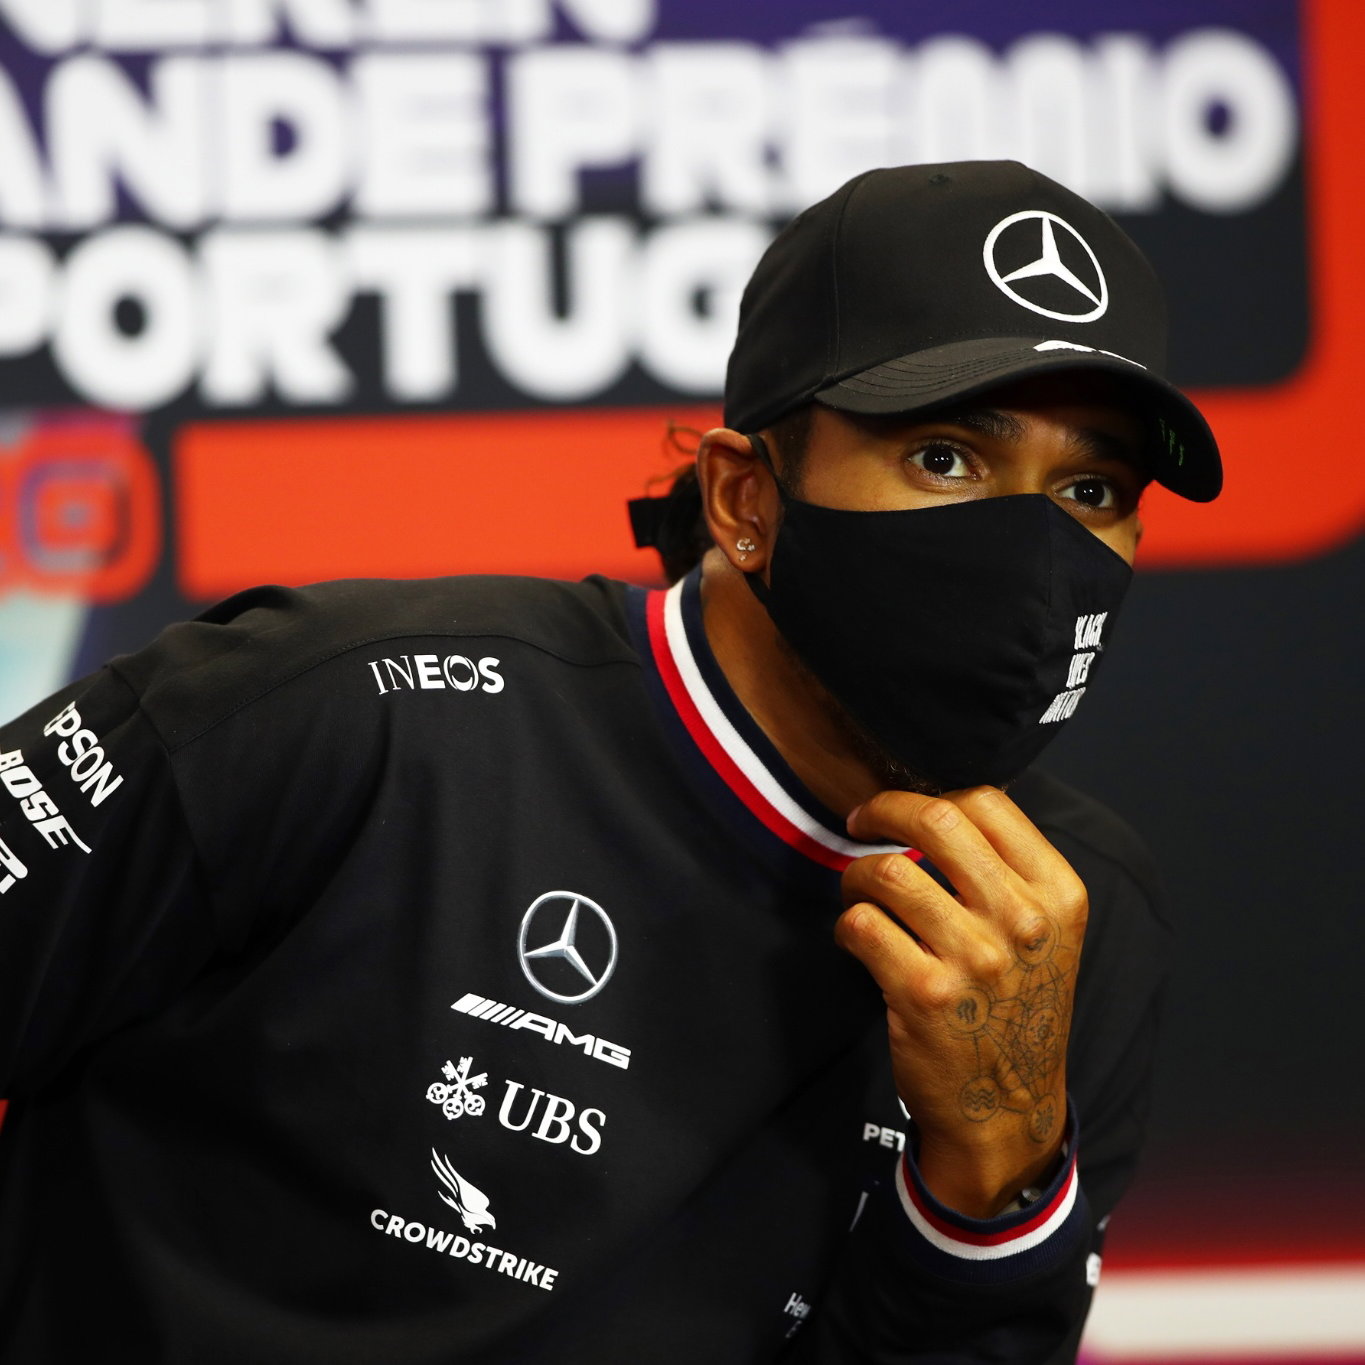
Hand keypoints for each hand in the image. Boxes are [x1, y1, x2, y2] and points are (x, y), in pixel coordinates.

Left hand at [836, 787, 1086, 1217]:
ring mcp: (974, 958)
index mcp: (1058, 894)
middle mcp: (1022, 920)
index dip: (928, 793)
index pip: (987, 801)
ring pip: (888, 871)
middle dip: (884, 810)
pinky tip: (859, 938)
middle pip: (936, 819)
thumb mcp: (1045, 933)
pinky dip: (848, 923)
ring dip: (858, 875)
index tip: (900, 807)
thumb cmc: (1017, 1005)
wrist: (1008, 1107)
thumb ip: (1008, 869)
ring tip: (861, 893)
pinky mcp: (924, 994)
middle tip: (861, 823)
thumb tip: (938, 800)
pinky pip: (861, 924)